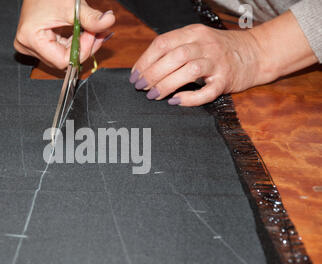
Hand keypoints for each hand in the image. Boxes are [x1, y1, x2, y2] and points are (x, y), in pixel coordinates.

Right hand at [14, 0, 114, 68]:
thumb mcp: (71, 4)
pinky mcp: (38, 45)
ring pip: (64, 58)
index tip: (93, 34)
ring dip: (80, 46)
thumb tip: (108, 21)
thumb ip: (91, 18)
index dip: (82, 50)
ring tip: (91, 31)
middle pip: (63, 61)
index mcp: (31, 38)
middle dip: (84, 47)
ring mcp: (32, 47)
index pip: (63, 60)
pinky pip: (60, 52)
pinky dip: (73, 43)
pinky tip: (82, 33)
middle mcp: (28, 47)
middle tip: (97, 32)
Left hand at [130, 24, 262, 106]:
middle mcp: (205, 45)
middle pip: (174, 56)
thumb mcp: (197, 40)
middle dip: (152, 73)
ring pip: (189, 70)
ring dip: (167, 84)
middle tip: (141, 87)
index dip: (145, 60)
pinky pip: (207, 91)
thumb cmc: (219, 50)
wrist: (256, 53)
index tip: (134, 75)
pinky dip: (189, 98)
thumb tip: (144, 69)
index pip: (163, 43)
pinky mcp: (226, 80)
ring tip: (154, 95)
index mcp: (193, 33)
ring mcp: (217, 62)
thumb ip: (174, 49)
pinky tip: (176, 101)